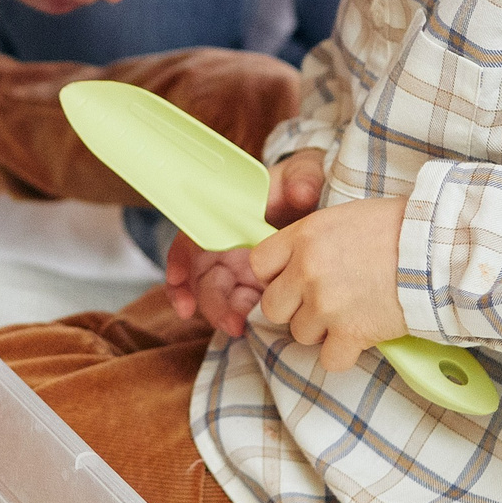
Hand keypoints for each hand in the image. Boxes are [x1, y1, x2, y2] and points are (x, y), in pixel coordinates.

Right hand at [165, 148, 331, 329]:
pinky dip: (235, 318)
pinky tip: (241, 330)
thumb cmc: (303, 181)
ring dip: (222, 313)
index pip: (193, 237)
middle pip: (203, 276)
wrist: (323, 199)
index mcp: (229, 217)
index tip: (178, 279)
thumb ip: (302, 179)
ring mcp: (243, 268)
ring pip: (219, 296)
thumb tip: (301, 193)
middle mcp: (229, 245)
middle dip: (209, 301)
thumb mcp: (304, 172)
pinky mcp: (260, 286)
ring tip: (239, 328)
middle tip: (230, 320)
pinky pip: (239, 307)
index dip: (180, 259)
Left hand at [247, 198, 410, 374]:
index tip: (293, 280)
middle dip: (295, 309)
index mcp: (303, 236)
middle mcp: (307, 270)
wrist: (437, 250)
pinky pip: (329, 360)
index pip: (259, 265)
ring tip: (352, 312)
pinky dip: (343, 353)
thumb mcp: (343, 216)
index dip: (274, 276)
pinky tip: (360, 336)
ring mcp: (327, 304)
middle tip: (323, 301)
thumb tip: (292, 264)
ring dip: (323, 330)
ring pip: (300, 334)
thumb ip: (311, 241)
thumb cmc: (396, 228)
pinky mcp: (352, 333)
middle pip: (273, 307)